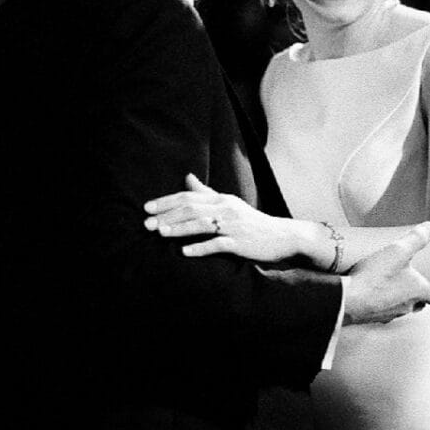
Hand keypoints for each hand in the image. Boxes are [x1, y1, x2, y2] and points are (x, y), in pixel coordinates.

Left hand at [144, 173, 306, 264]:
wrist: (283, 236)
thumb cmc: (252, 222)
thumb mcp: (229, 203)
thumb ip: (207, 193)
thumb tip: (187, 177)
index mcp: (221, 199)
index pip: (189, 196)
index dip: (166, 201)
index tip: (147, 208)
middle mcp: (226, 208)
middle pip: (191, 208)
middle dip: (167, 215)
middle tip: (146, 224)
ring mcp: (233, 225)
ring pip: (201, 224)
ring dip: (179, 229)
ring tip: (160, 233)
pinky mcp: (240, 243)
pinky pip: (217, 244)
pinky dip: (200, 248)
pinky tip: (185, 252)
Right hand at [341, 225, 429, 323]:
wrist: (347, 300)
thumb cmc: (375, 277)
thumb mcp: (397, 252)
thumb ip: (415, 239)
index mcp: (418, 291)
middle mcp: (407, 306)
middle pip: (421, 303)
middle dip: (422, 297)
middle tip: (423, 291)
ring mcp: (390, 314)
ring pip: (402, 307)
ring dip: (401, 299)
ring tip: (395, 288)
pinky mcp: (373, 317)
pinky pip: (384, 310)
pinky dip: (383, 303)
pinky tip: (373, 294)